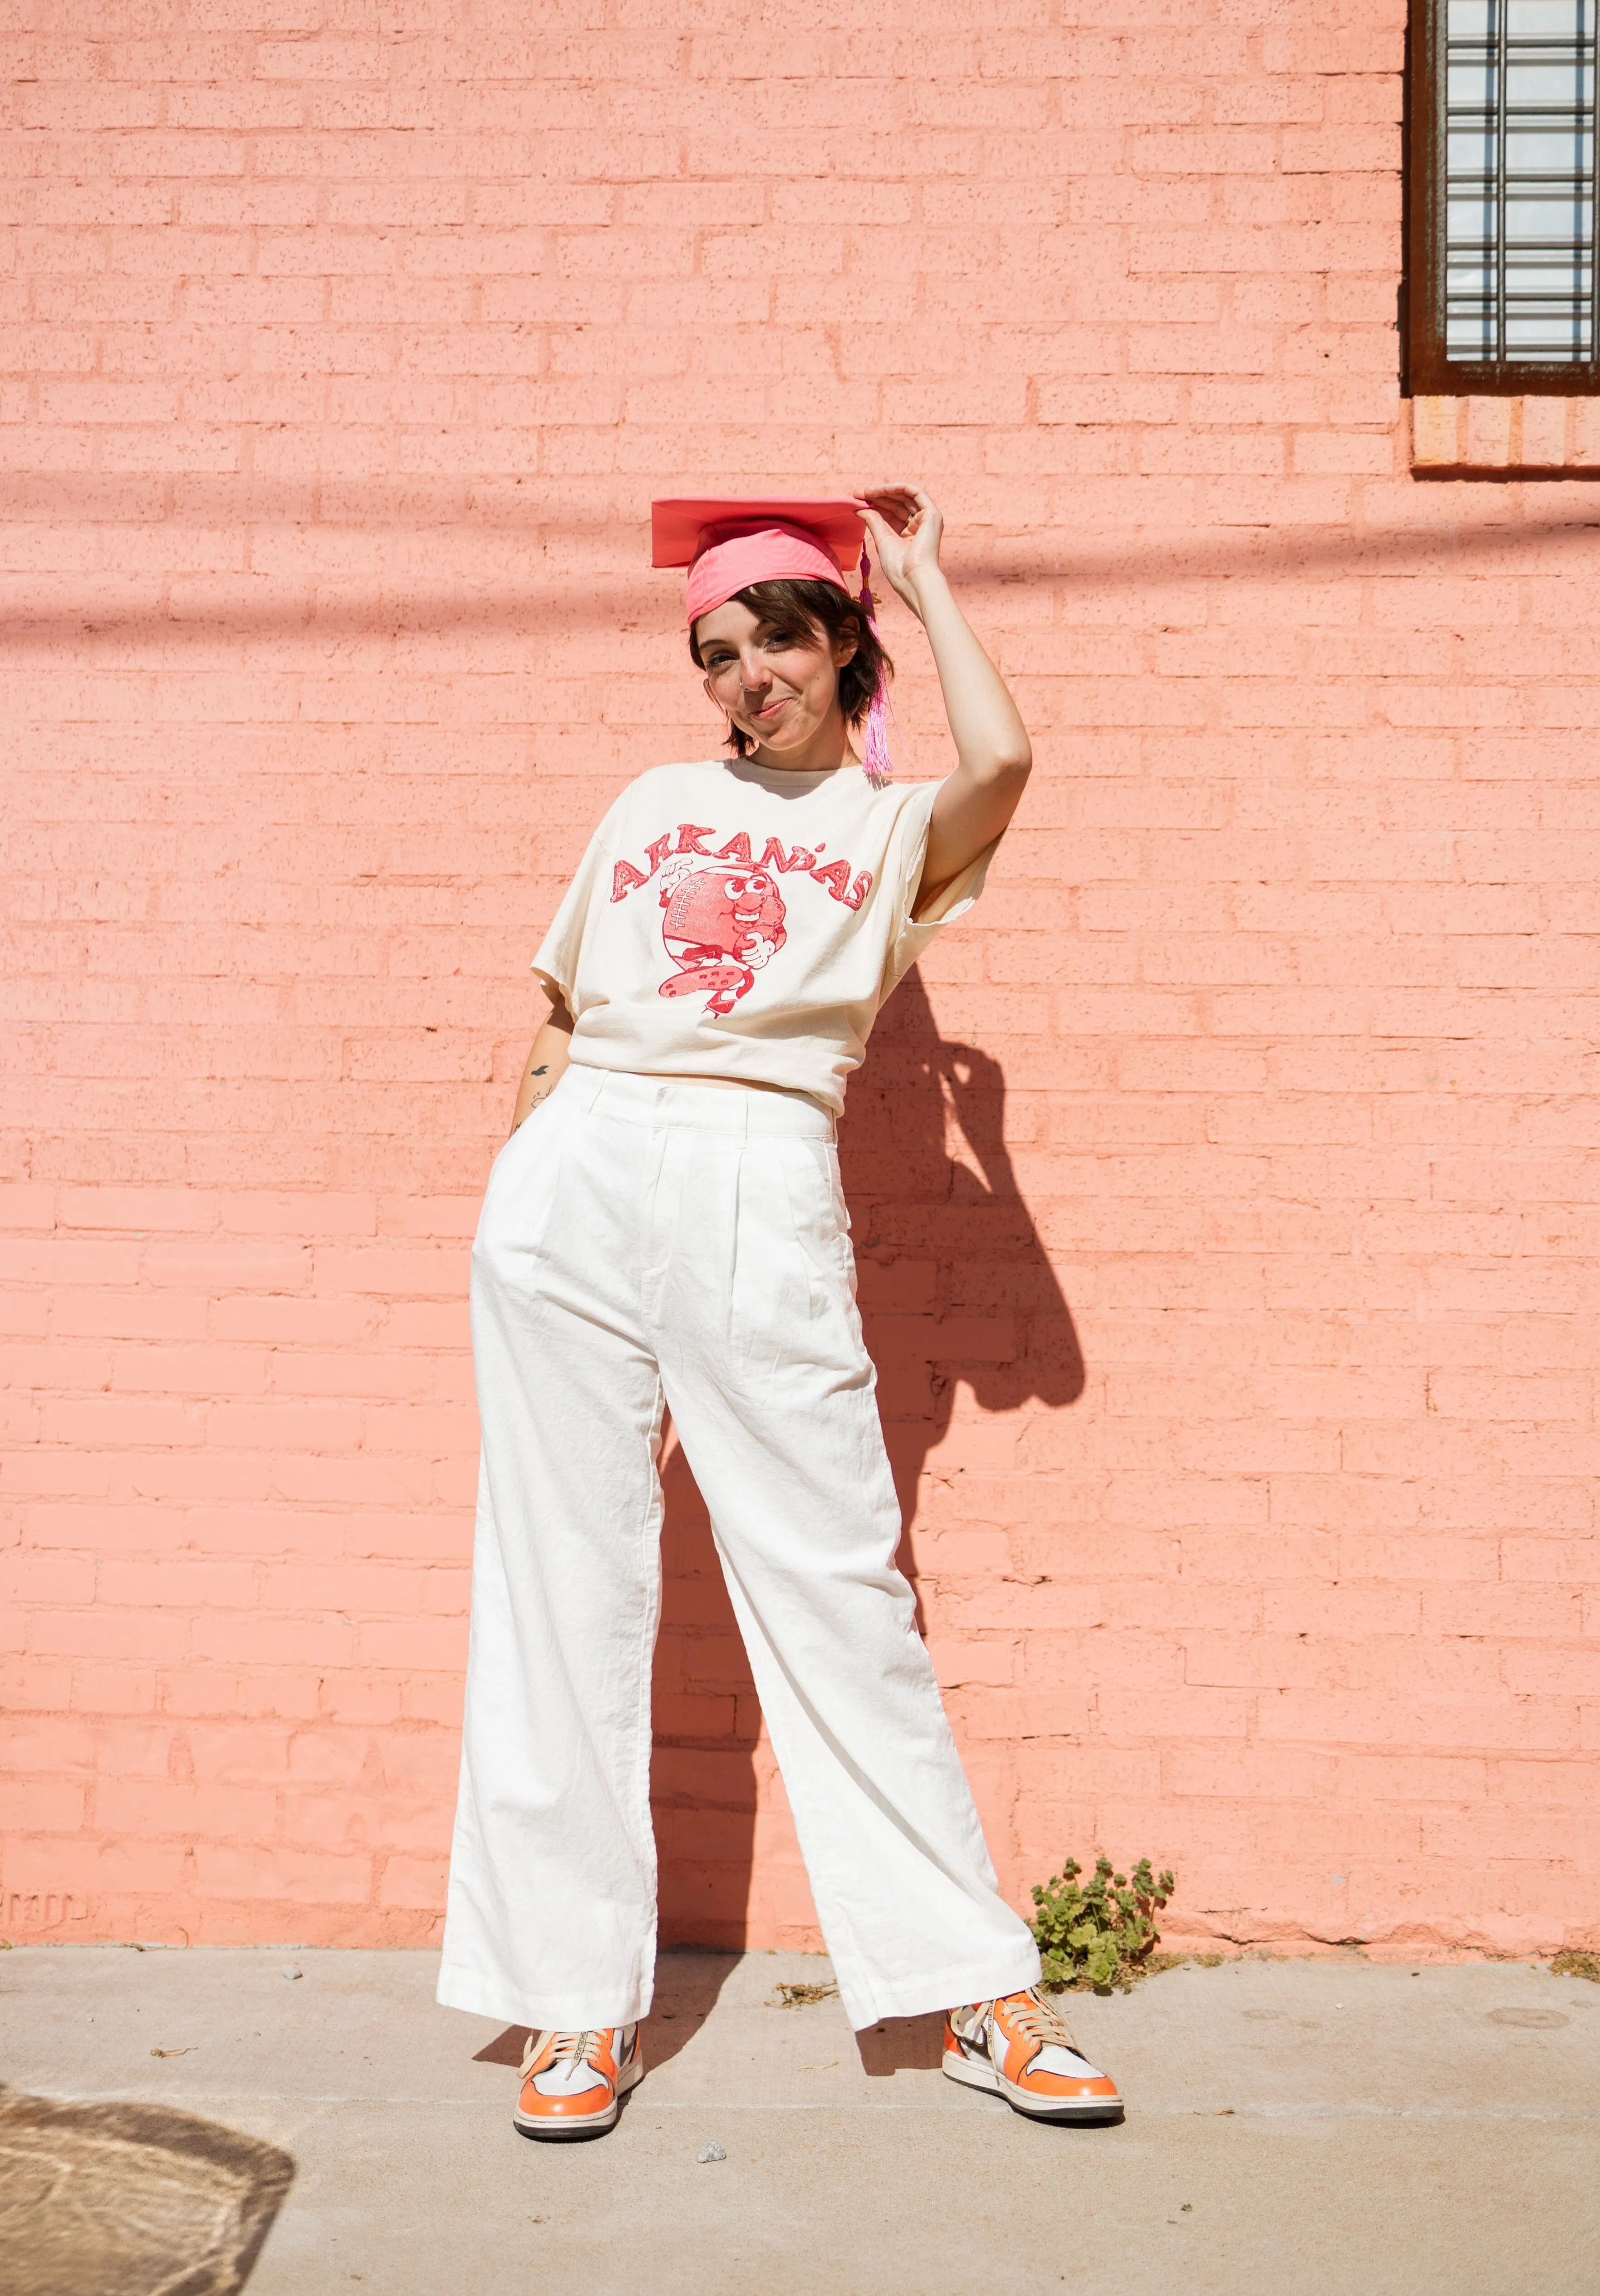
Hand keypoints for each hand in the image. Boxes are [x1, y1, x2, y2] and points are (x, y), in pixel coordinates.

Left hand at [852, 485, 944, 617]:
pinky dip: (898, 488)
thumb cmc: (899, 568)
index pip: (891, 512)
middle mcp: (920, 525)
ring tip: (865, 491)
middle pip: (898, 503)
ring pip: (906, 495)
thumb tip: (859, 508)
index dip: (875, 504)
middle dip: (877, 496)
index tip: (856, 501)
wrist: (913, 579)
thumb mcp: (882, 540)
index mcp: (910, 534)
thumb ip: (874, 521)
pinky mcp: (932, 514)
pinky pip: (915, 492)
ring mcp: (927, 519)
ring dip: (885, 491)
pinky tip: (881, 489)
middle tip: (857, 493)